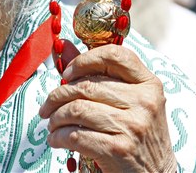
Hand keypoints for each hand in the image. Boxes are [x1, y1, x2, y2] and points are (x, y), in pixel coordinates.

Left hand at [39, 42, 177, 172]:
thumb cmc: (137, 134)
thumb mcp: (128, 102)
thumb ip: (98, 74)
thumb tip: (64, 46)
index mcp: (148, 84)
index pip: (114, 54)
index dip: (84, 60)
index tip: (68, 74)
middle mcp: (144, 102)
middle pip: (86, 86)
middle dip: (57, 96)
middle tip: (47, 106)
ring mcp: (133, 126)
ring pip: (76, 110)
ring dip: (55, 118)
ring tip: (52, 123)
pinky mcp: (119, 149)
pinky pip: (75, 135)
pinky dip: (58, 137)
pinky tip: (56, 140)